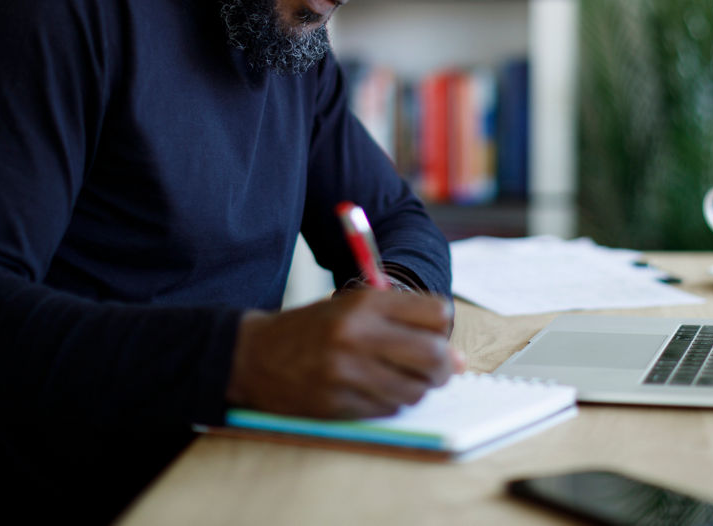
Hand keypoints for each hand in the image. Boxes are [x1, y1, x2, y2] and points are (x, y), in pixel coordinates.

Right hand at [224, 290, 465, 418]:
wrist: (254, 355)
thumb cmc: (312, 328)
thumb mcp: (352, 306)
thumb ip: (403, 322)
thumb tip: (459, 361)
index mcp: (363, 302)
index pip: (436, 313)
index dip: (443, 328)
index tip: (436, 336)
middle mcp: (356, 334)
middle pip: (433, 355)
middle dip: (444, 367)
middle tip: (438, 369)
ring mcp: (345, 371)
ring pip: (414, 389)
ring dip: (417, 388)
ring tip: (400, 378)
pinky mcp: (336, 402)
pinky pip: (387, 409)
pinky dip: (391, 403)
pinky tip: (375, 390)